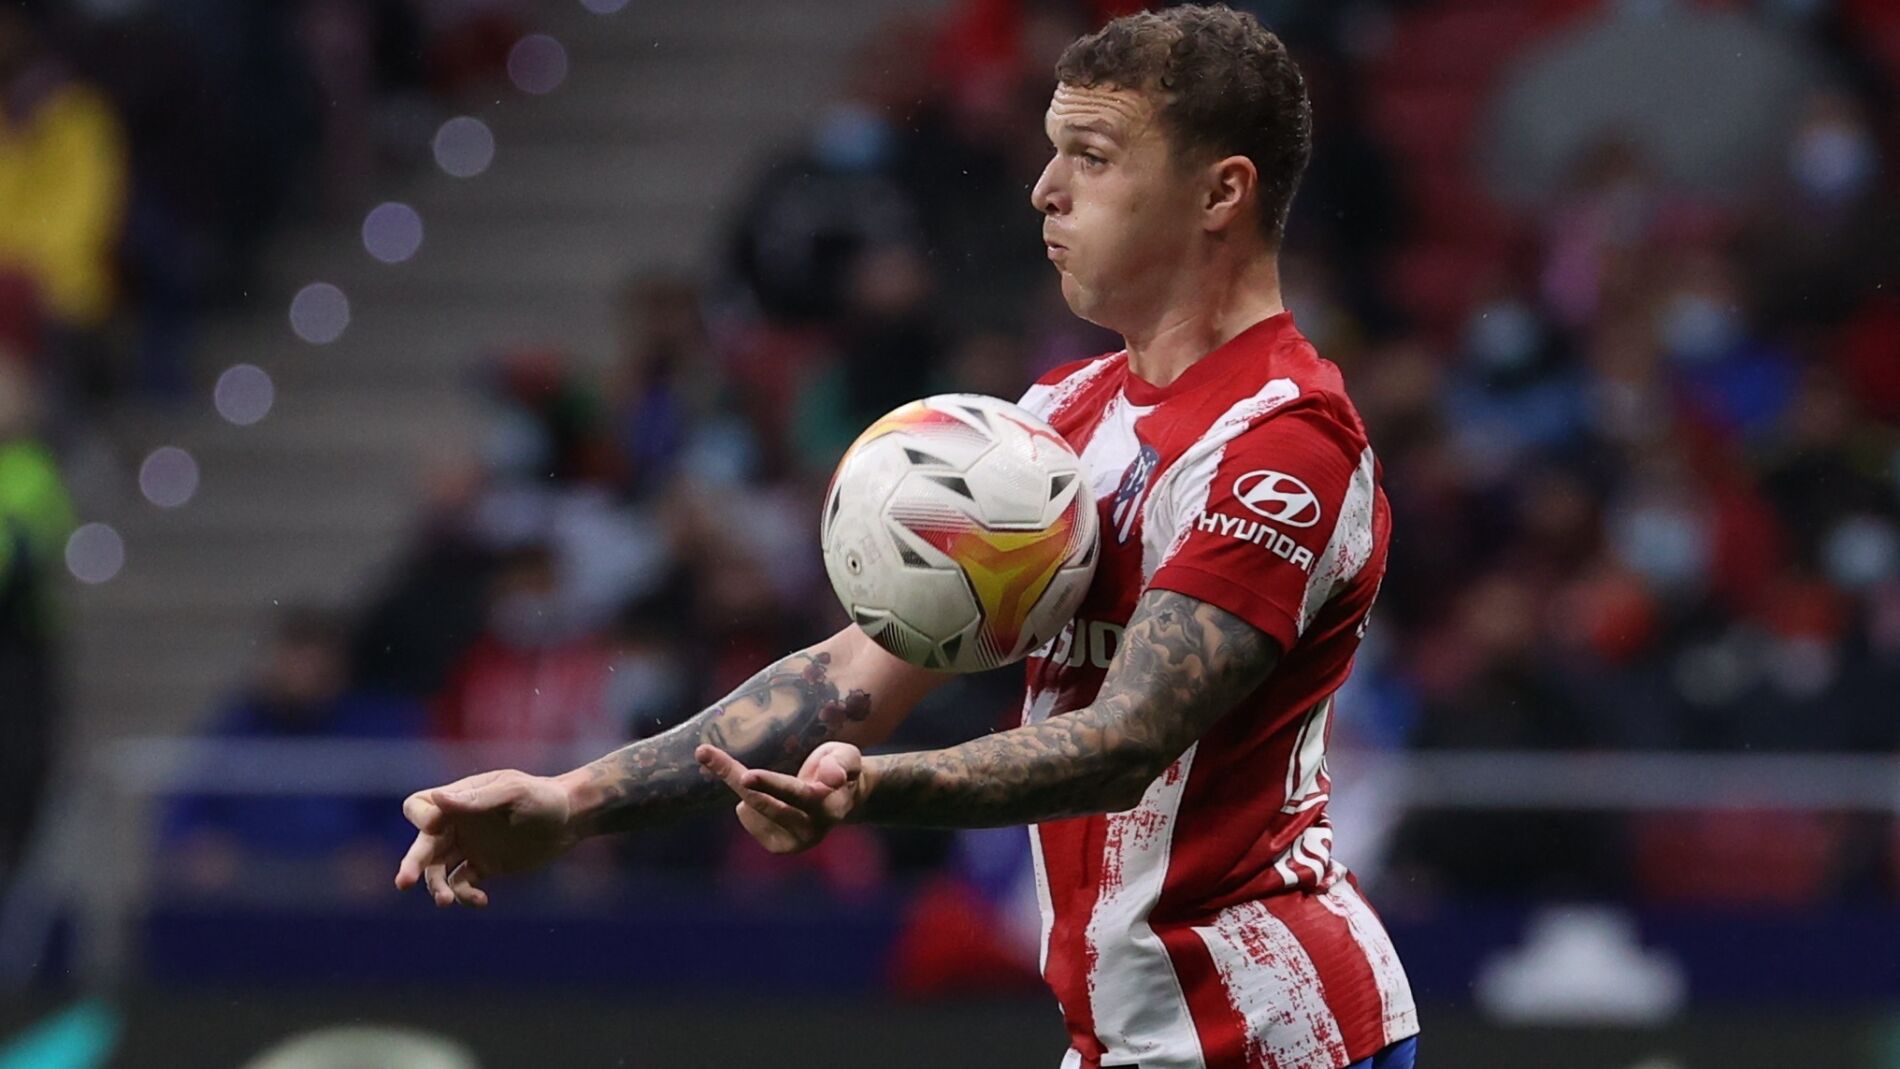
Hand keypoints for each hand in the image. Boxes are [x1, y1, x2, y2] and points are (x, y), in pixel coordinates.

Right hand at [393, 769, 577, 907]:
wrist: (571, 819)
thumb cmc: (543, 797)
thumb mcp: (514, 792)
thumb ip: (478, 798)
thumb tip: (437, 798)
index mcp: (460, 798)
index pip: (419, 806)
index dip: (421, 818)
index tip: (436, 827)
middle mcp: (457, 823)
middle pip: (421, 844)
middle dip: (411, 863)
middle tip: (403, 883)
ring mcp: (468, 846)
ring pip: (436, 870)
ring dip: (436, 886)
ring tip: (446, 901)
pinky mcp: (483, 866)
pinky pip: (461, 884)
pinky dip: (464, 895)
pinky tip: (481, 900)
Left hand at [696, 741, 866, 854]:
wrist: (843, 797)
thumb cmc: (841, 769)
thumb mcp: (847, 757)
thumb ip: (841, 764)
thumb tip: (832, 779)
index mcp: (829, 806)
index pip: (795, 794)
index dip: (769, 785)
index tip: (745, 776)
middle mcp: (810, 830)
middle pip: (763, 803)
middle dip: (735, 778)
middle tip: (704, 752)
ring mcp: (793, 843)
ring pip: (750, 808)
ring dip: (744, 783)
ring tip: (756, 774)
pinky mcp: (777, 848)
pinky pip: (747, 817)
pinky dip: (750, 803)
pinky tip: (769, 796)